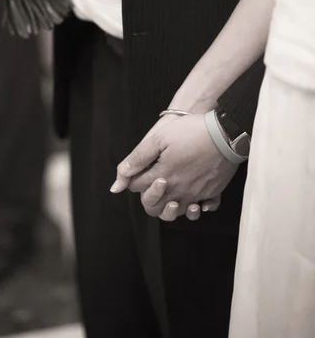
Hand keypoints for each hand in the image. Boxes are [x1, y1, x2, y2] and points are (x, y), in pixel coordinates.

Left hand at [111, 113, 237, 217]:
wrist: (226, 133)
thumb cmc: (192, 132)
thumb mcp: (159, 138)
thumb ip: (138, 157)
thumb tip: (120, 177)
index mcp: (162, 177)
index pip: (138, 187)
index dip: (134, 178)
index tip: (140, 169)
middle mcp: (178, 190)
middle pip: (155, 207)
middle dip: (149, 197)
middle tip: (154, 183)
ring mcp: (196, 193)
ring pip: (177, 212)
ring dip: (170, 207)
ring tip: (171, 195)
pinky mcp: (212, 191)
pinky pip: (202, 208)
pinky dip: (196, 207)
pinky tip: (194, 199)